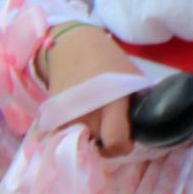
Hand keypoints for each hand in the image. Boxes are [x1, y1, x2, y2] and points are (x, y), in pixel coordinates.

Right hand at [39, 21, 132, 158]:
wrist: (71, 47)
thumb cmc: (108, 61)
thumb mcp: (133, 79)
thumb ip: (138, 105)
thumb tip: (140, 128)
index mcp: (112, 103)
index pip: (115, 143)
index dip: (122, 146)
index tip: (124, 140)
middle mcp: (87, 113)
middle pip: (98, 145)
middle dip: (105, 140)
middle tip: (109, 125)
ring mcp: (66, 116)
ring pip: (80, 143)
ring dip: (88, 136)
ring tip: (93, 119)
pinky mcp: (52, 116)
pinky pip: (64, 135)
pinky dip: (71, 131)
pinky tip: (78, 116)